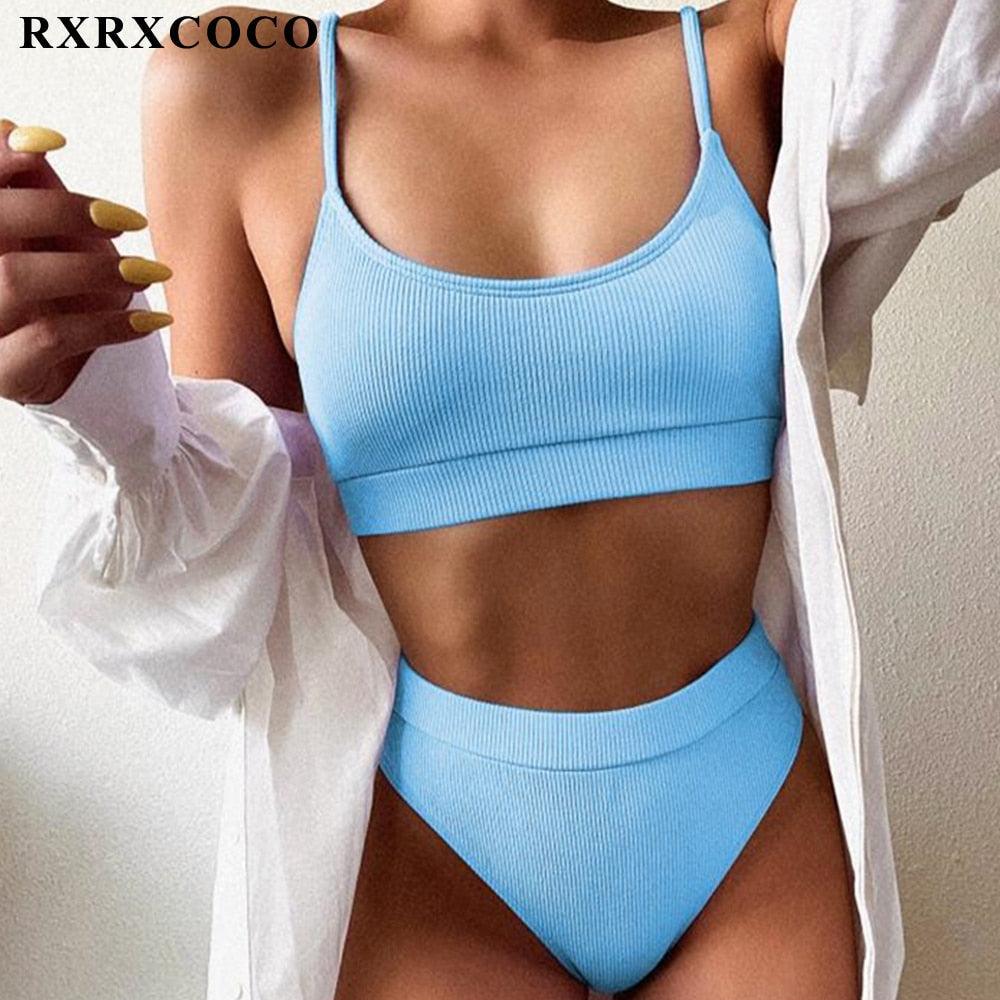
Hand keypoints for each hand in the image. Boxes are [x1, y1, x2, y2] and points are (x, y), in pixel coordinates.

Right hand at [0, 120, 172, 404]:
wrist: (86, 376)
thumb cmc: (66, 292)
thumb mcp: (57, 238)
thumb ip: (34, 189)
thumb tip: (22, 132)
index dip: (0, 156)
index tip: (56, 141)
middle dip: (62, 211)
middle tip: (130, 219)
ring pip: (16, 280)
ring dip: (93, 269)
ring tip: (150, 272)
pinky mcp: (2, 373)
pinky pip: (50, 338)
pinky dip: (108, 324)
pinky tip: (151, 319)